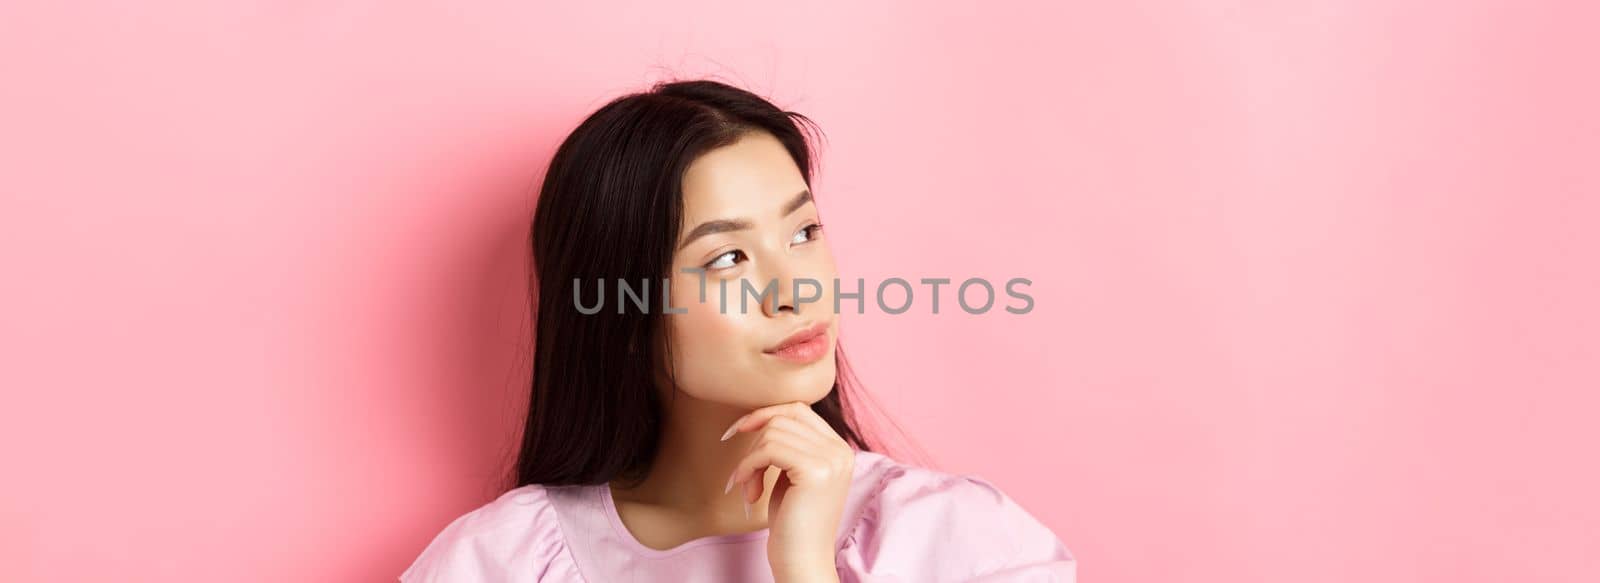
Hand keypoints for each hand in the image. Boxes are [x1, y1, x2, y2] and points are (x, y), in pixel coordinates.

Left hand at [720, 401, 853, 581]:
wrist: (802, 561)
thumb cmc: (792, 523)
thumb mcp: (792, 476)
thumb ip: (788, 445)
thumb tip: (762, 416)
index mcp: (838, 448)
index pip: (799, 409)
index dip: (765, 415)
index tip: (739, 431)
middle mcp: (840, 450)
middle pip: (784, 416)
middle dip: (754, 438)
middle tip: (742, 470)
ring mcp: (831, 459)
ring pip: (772, 432)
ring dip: (750, 460)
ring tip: (748, 488)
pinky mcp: (816, 471)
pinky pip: (768, 450)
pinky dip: (749, 467)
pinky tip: (748, 490)